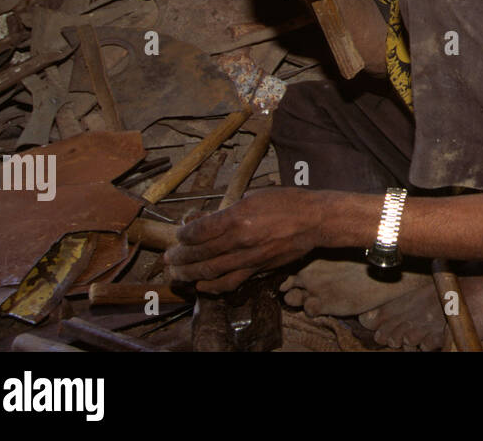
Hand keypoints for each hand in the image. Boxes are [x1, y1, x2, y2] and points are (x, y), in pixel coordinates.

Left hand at [164, 189, 328, 292]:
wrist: (314, 220)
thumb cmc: (287, 203)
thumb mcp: (254, 196)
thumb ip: (228, 210)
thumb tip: (207, 219)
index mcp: (237, 217)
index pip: (198, 231)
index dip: (183, 234)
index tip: (179, 235)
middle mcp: (239, 240)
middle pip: (199, 253)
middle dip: (179, 255)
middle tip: (169, 256)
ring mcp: (248, 257)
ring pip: (209, 271)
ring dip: (188, 272)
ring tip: (177, 271)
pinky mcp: (257, 269)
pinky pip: (229, 282)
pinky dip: (211, 286)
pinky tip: (201, 285)